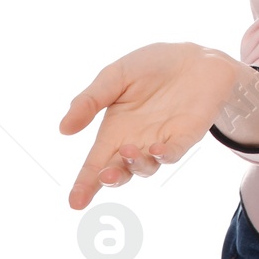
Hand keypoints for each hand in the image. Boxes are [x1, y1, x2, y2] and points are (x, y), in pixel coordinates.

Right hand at [58, 42, 241, 209]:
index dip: (84, 184)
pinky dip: (165, 155)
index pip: (94, 164)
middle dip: (109, 179)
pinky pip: (174, 153)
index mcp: (113, 132)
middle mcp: (135, 143)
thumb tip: (64, 129)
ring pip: (145, 167)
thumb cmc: (152, 67)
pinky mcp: (185, 136)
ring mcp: (161, 142)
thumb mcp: (115, 76)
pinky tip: (157, 150)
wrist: (194, 56)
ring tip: (128, 150)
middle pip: (118, 173)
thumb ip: (90, 100)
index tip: (74, 202)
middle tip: (104, 176)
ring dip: (135, 163)